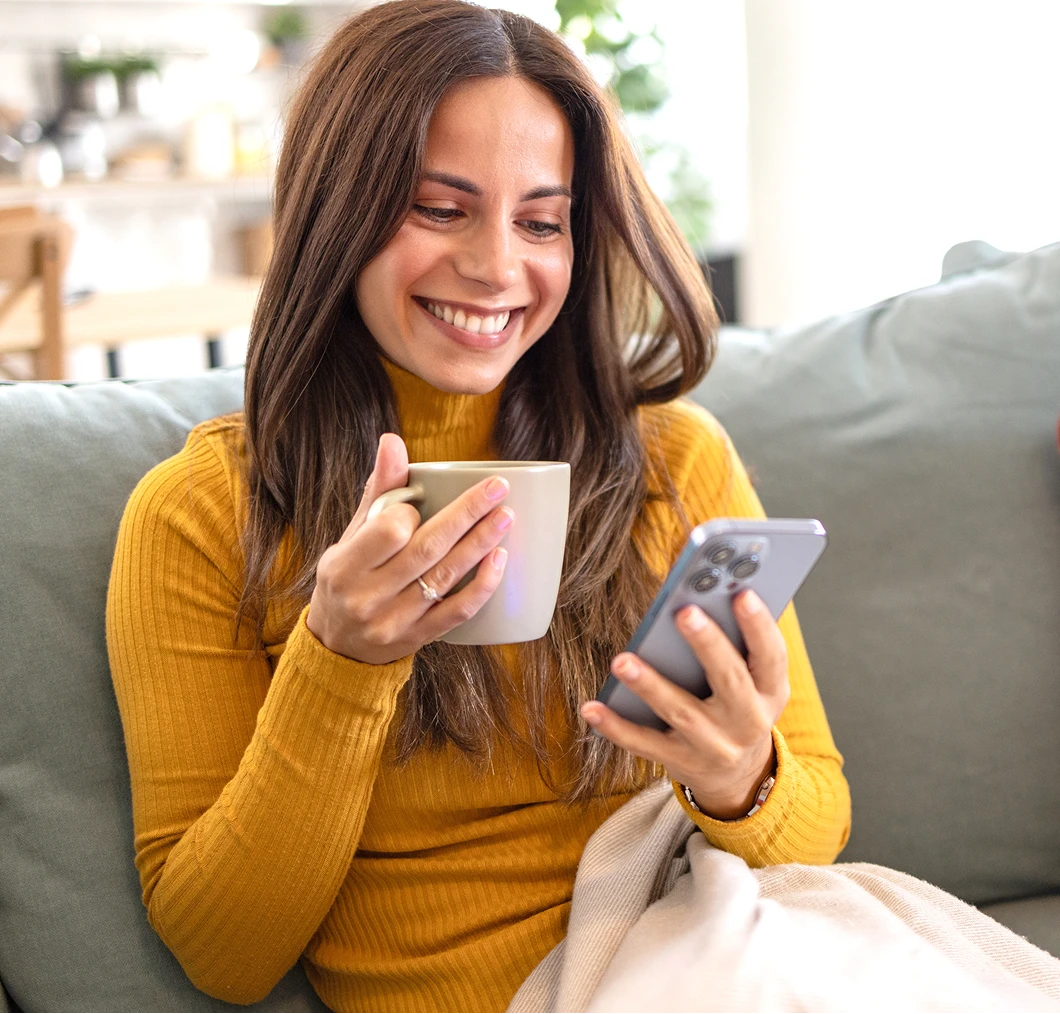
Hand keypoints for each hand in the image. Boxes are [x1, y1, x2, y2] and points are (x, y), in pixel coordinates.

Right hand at [306, 433, 512, 663]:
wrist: (338, 647)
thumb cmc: (347, 579)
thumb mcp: (351, 536)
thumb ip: (378, 491)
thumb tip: (392, 441)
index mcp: (346, 566)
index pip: (389, 530)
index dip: (411, 512)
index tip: (419, 504)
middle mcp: (368, 597)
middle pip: (427, 548)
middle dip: (467, 514)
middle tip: (498, 488)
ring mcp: (395, 622)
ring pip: (446, 577)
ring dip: (481, 543)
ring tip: (505, 516)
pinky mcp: (418, 639)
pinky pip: (457, 611)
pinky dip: (482, 585)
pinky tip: (500, 560)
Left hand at [580, 590, 789, 819]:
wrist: (737, 776)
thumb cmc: (739, 708)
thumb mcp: (756, 682)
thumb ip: (739, 645)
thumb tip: (706, 595)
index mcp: (770, 692)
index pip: (771, 657)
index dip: (759, 626)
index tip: (742, 594)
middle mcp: (748, 722)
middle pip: (730, 681)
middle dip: (707, 645)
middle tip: (684, 613)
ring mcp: (714, 746)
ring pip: (681, 712)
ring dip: (650, 685)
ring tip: (622, 660)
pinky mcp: (681, 761)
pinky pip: (645, 743)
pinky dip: (616, 727)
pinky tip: (591, 707)